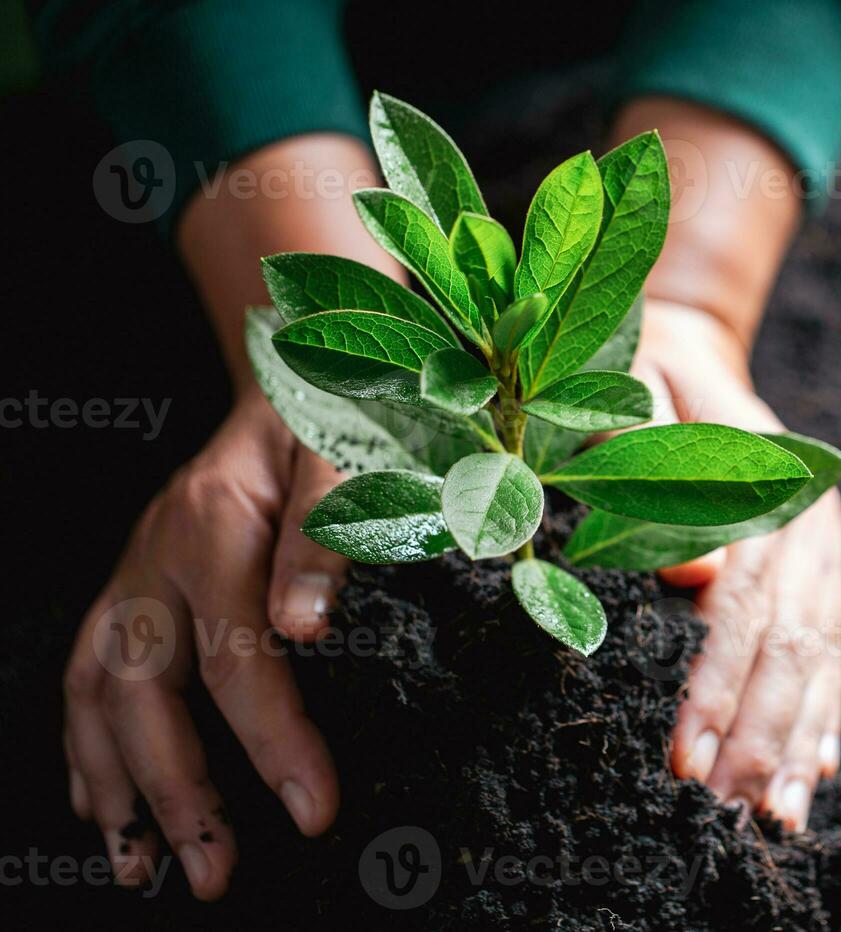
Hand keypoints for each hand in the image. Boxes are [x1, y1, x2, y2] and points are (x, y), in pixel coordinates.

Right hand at [63, 392, 346, 898]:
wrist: (284, 375)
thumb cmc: (324, 418)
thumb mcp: (343, 458)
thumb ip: (325, 537)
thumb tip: (306, 630)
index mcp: (211, 532)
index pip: (238, 661)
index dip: (274, 743)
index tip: (314, 811)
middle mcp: (155, 561)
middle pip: (144, 693)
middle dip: (177, 793)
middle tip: (214, 875)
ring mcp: (133, 575)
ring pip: (96, 692)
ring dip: (112, 785)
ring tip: (135, 869)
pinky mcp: (132, 586)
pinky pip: (88, 673)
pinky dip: (87, 745)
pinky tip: (101, 804)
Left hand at [633, 299, 840, 831]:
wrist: (688, 349)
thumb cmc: (642, 379)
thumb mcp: (634, 401)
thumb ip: (653, 474)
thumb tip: (695, 579)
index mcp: (769, 485)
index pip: (743, 604)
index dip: (716, 685)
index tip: (688, 758)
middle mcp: (811, 526)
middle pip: (790, 645)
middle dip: (759, 734)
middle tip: (732, 815)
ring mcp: (824, 551)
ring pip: (820, 658)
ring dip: (799, 741)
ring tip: (781, 819)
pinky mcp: (822, 571)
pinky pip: (832, 651)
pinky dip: (825, 713)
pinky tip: (819, 771)